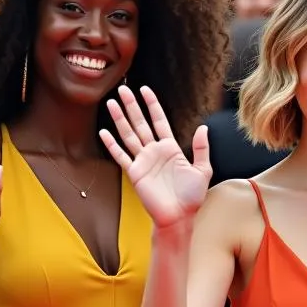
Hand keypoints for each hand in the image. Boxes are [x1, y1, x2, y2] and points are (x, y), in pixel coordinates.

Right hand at [101, 86, 211, 228]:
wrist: (179, 217)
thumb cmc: (191, 197)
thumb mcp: (203, 170)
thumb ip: (201, 149)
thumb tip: (203, 128)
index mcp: (171, 148)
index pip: (159, 121)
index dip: (152, 105)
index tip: (145, 90)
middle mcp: (154, 152)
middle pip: (140, 123)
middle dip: (132, 106)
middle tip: (123, 89)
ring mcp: (143, 161)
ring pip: (129, 135)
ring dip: (120, 119)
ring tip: (111, 103)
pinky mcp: (134, 173)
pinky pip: (121, 156)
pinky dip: (112, 145)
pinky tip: (104, 132)